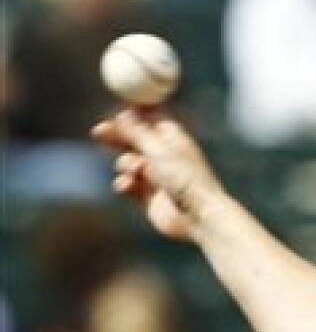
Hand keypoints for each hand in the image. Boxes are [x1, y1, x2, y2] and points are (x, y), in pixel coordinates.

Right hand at [91, 109, 222, 242]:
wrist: (199, 216)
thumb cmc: (185, 178)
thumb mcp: (158, 149)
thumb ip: (136, 132)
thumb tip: (122, 114)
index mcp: (172, 139)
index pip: (146, 120)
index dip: (129, 117)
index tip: (114, 115)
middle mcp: (164, 156)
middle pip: (133, 141)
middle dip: (117, 137)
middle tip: (99, 133)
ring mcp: (156, 177)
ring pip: (128, 163)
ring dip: (126, 164)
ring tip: (135, 171)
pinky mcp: (150, 198)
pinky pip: (128, 186)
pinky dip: (124, 183)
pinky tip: (127, 185)